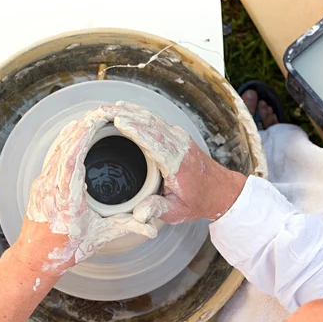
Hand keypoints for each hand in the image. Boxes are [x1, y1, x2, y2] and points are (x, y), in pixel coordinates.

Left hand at [22, 106, 159, 273]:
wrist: (36, 257)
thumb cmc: (65, 249)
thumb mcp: (99, 239)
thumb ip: (127, 228)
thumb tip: (152, 227)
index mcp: (67, 198)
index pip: (73, 159)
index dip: (83, 137)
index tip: (96, 120)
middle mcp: (51, 187)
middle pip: (64, 148)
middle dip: (82, 127)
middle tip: (99, 112)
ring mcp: (43, 184)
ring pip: (56, 149)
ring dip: (72, 132)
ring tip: (89, 117)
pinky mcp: (40, 184)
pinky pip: (52, 156)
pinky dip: (63, 141)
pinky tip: (72, 132)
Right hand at [113, 101, 246, 224]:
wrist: (219, 190)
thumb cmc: (197, 201)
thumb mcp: (177, 212)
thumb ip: (157, 210)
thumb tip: (139, 214)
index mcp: (178, 163)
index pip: (156, 143)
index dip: (137, 131)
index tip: (120, 122)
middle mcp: (179, 146)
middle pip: (151, 125)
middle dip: (127, 115)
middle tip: (103, 110)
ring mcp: (179, 137)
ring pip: (152, 119)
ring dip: (130, 111)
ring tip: (107, 107)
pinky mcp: (176, 134)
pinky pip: (155, 120)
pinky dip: (138, 114)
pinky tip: (124, 110)